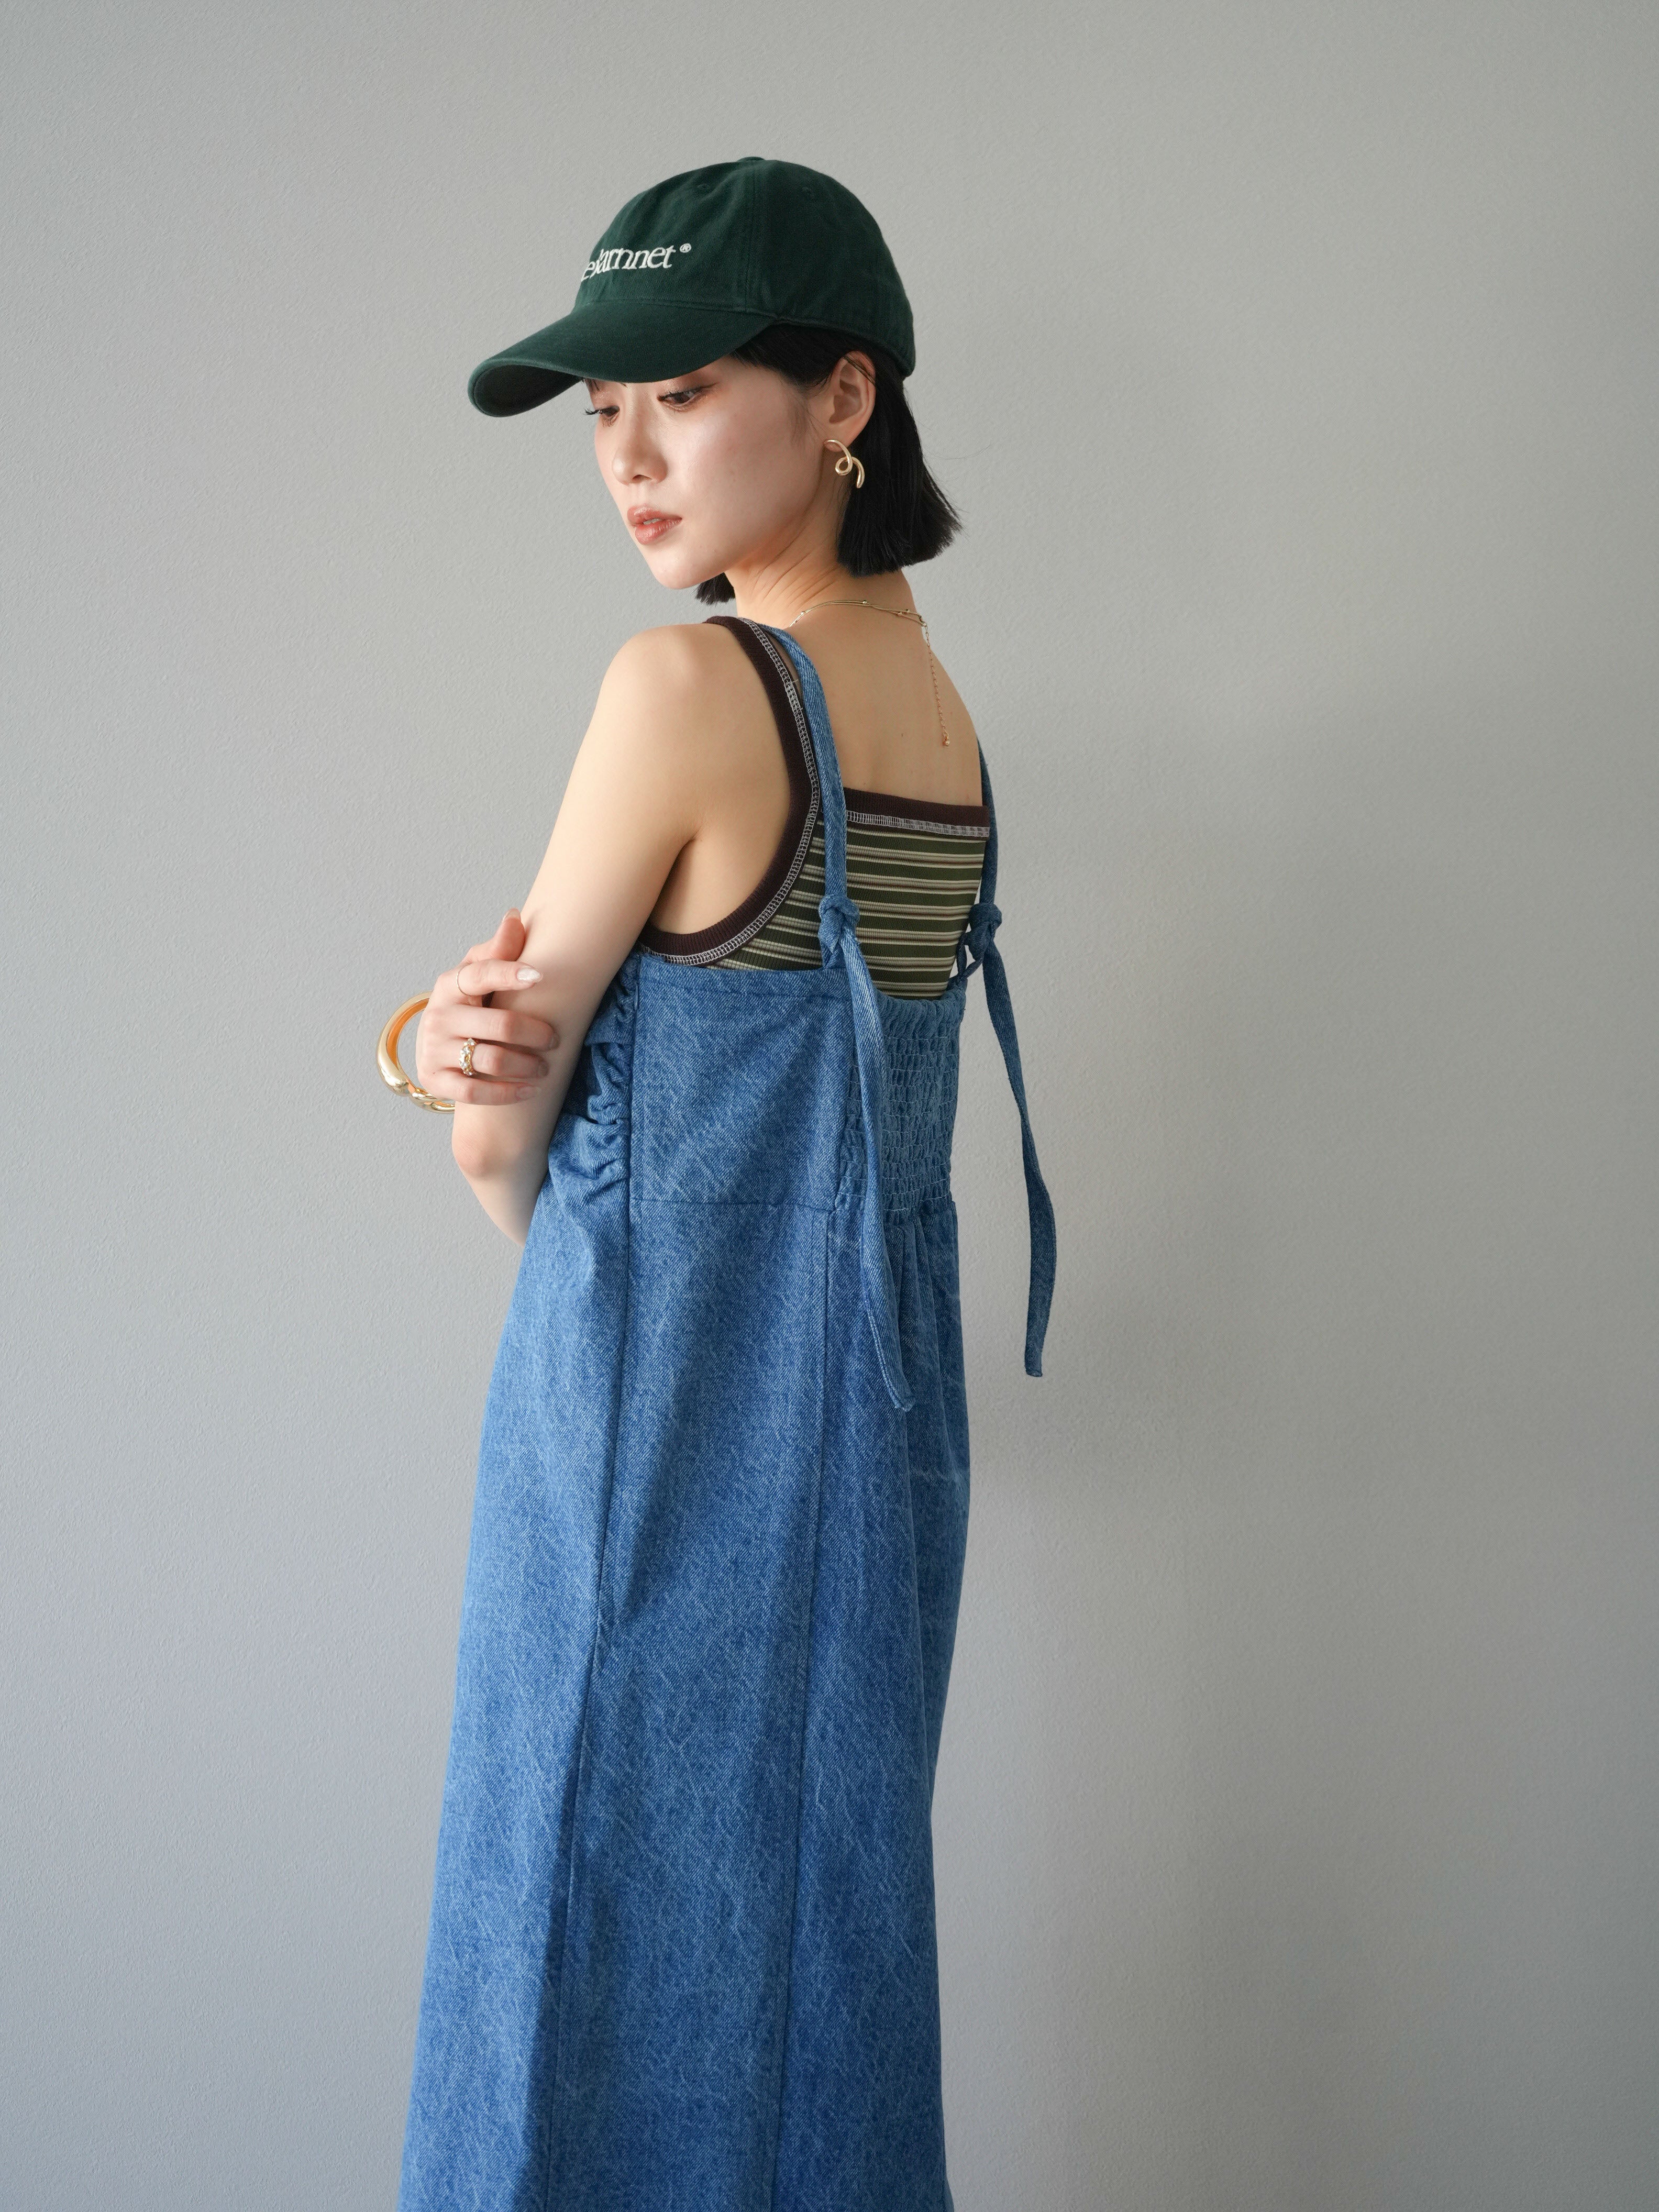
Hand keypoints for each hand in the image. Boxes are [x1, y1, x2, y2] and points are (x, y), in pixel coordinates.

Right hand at [414, 909, 559, 1103]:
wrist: (435, 1042)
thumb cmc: (468, 1002)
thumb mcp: (477, 973)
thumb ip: (498, 950)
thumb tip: (515, 916)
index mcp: (450, 984)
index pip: (480, 974)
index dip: (510, 974)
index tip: (540, 976)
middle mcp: (439, 1015)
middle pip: (499, 1025)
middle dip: (535, 1033)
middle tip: (555, 1039)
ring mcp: (434, 1049)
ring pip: (490, 1061)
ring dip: (527, 1066)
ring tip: (546, 1067)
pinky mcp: (435, 1079)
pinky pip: (474, 1093)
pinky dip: (507, 1092)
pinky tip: (531, 1090)